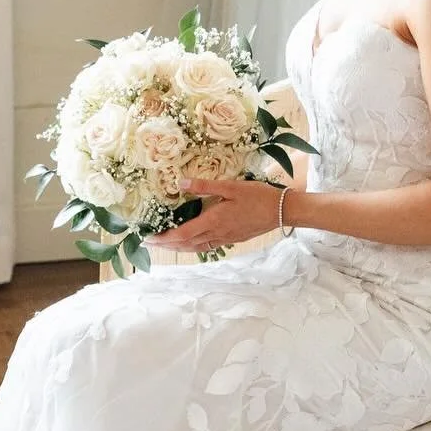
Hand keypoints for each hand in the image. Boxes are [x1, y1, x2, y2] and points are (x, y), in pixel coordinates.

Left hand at [151, 177, 285, 253]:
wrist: (281, 211)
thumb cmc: (258, 196)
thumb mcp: (230, 186)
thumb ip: (204, 186)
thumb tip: (180, 183)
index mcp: (214, 221)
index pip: (182, 234)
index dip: (164, 239)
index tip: (149, 238)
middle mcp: (217, 234)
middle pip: (185, 244)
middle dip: (166, 245)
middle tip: (149, 244)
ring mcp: (224, 239)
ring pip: (196, 247)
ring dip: (178, 248)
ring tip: (164, 245)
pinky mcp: (231, 239)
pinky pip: (206, 246)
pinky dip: (193, 246)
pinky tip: (190, 242)